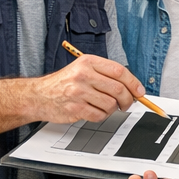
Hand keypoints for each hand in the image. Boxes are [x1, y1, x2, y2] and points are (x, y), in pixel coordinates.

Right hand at [28, 56, 145, 122]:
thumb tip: (132, 87)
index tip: (139, 92)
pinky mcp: (74, 108)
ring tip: (105, 106)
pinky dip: (101, 116)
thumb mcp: (83, 69)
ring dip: (112, 109)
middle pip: (118, 88)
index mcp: (88, 62)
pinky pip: (99, 115)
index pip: (119, 71)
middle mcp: (83, 75)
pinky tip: (95, 111)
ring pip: (110, 104)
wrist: (39, 95)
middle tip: (127, 104)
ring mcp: (78, 92)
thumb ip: (105, 75)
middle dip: (127, 99)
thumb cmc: (64, 83)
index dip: (133, 82)